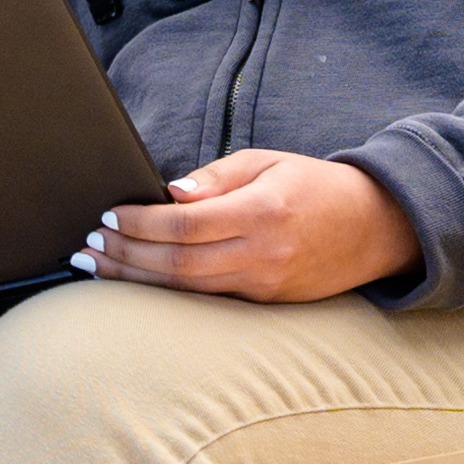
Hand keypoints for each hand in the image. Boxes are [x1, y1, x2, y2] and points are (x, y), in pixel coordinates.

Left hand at [77, 148, 414, 302]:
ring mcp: (264, 284)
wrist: (376, 226)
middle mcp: (263, 254)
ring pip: (186, 289)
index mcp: (262, 212)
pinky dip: (166, 290)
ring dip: (135, 279)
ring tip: (97, 267)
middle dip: (125, 256)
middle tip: (87, 248)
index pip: (185, 225)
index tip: (108, 217)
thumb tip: (168, 193)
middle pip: (177, 263)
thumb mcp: (269, 161)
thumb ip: (216, 177)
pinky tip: (138, 281)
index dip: (140, 224)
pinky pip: (205, 298)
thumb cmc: (316, 186)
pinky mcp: (264, 302)